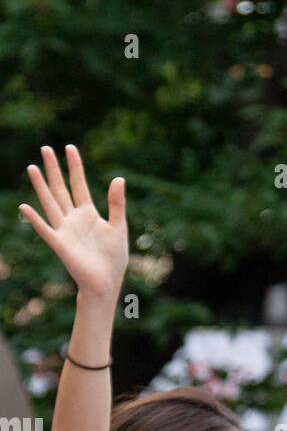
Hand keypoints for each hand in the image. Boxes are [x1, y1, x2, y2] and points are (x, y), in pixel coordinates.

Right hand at [19, 145, 127, 300]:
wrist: (107, 282)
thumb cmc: (113, 258)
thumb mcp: (119, 227)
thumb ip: (116, 204)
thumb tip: (119, 178)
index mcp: (88, 213)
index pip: (79, 184)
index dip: (75, 167)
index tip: (70, 148)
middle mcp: (73, 218)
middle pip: (60, 189)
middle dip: (53, 169)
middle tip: (45, 148)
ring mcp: (65, 230)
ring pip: (50, 203)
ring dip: (41, 186)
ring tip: (32, 167)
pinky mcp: (60, 245)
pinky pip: (45, 229)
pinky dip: (34, 219)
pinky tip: (25, 207)